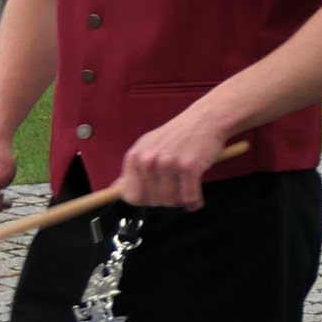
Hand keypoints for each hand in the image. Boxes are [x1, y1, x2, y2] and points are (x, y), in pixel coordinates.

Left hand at [117, 104, 238, 210]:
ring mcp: (168, 163)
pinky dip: (195, 202)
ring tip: (187, 194)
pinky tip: (196, 200)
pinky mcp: (189, 167)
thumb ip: (134, 169)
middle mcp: (148, 160)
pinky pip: (189, 197)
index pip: (131, 196)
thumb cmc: (179, 135)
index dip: (144, 200)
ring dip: (180, 202)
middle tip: (176, 192)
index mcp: (135, 157)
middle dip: (165, 201)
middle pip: (152, 200)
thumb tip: (114, 188)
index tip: (156, 196)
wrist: (206, 119)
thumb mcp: (149, 147)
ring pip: (170, 201)